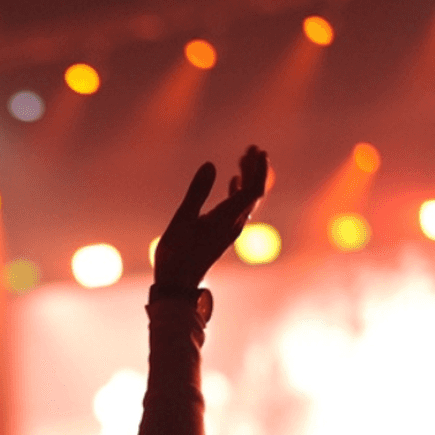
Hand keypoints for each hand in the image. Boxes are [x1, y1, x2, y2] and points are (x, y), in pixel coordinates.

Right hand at [153, 145, 267, 291]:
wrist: (178, 285)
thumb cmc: (177, 254)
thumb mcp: (183, 220)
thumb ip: (197, 192)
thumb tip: (210, 165)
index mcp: (227, 218)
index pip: (252, 190)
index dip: (257, 169)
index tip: (256, 151)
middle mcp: (233, 224)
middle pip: (254, 193)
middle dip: (255, 170)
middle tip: (253, 149)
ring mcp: (229, 230)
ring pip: (247, 200)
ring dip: (247, 179)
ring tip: (244, 160)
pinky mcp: (222, 233)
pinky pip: (237, 208)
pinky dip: (238, 192)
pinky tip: (232, 181)